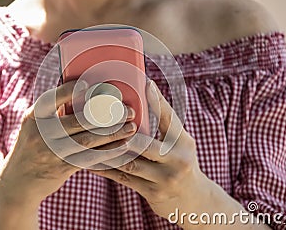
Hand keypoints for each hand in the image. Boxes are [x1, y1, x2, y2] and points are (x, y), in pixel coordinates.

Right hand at [0, 80, 135, 206]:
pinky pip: (89, 158)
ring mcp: (51, 152)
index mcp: (34, 116)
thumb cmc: (33, 146)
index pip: (52, 99)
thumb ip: (54, 112)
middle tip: (127, 110)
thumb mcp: (35, 126)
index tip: (89, 84)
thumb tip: (83, 91)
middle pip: (78, 120)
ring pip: (88, 140)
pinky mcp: (61, 168)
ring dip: (113, 133)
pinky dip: (108, 152)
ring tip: (131, 127)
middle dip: (106, 114)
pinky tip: (123, 146)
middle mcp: (41, 133)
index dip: (69, 90)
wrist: (18, 182)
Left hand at [90, 80, 205, 218]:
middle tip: (103, 116)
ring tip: (89, 138)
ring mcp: (166, 178)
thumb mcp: (180, 146)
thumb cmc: (181, 165)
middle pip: (145, 142)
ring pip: (130, 161)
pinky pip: (124, 178)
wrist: (195, 202)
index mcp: (184, 142)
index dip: (157, 100)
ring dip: (108, 150)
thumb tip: (139, 106)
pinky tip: (90, 162)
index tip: (145, 83)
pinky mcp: (153, 193)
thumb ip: (164, 130)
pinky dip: (106, 169)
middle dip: (122, 131)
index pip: (170, 118)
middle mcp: (178, 159)